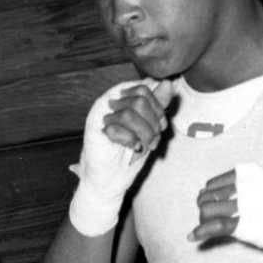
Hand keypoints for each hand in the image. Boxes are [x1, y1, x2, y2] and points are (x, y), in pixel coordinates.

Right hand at [69, 78, 175, 235]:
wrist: (110, 180)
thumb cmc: (128, 154)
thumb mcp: (150, 127)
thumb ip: (158, 105)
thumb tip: (168, 82)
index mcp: (123, 97)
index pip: (145, 89)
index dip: (158, 109)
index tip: (159, 126)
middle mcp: (109, 101)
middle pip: (139, 100)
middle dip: (152, 123)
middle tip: (152, 140)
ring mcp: (99, 114)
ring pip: (129, 113)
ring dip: (143, 134)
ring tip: (143, 146)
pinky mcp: (93, 130)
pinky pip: (117, 129)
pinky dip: (130, 141)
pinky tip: (132, 148)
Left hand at [192, 163, 262, 262]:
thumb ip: (254, 187)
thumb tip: (238, 195)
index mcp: (252, 172)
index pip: (216, 183)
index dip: (211, 197)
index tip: (214, 208)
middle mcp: (245, 184)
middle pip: (207, 195)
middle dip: (205, 208)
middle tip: (210, 220)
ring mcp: (244, 203)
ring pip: (206, 210)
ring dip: (203, 221)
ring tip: (207, 229)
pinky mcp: (244, 224)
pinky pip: (212, 226)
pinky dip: (199, 232)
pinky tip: (193, 238)